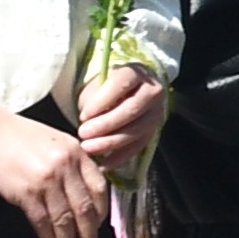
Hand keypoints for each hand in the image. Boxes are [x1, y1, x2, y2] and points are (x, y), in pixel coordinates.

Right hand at [0, 100, 110, 237]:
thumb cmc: (20, 136)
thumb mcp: (56, 142)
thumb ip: (74, 165)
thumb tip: (85, 196)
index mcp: (77, 153)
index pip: (99, 189)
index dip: (101, 213)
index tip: (97, 227)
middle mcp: (65, 167)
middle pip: (85, 209)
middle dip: (88, 236)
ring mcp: (46, 181)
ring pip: (65, 220)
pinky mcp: (26, 193)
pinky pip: (42, 222)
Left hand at [72, 63, 164, 182]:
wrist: (129, 93)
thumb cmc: (107, 88)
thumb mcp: (98, 84)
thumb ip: (94, 98)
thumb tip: (87, 120)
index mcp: (136, 73)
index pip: (121, 84)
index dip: (102, 101)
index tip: (83, 115)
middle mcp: (152, 92)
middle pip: (131, 110)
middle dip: (105, 124)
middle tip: (83, 133)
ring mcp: (156, 114)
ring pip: (135, 130)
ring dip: (110, 142)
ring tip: (88, 148)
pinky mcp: (153, 133)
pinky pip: (138, 147)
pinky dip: (119, 157)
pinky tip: (103, 164)